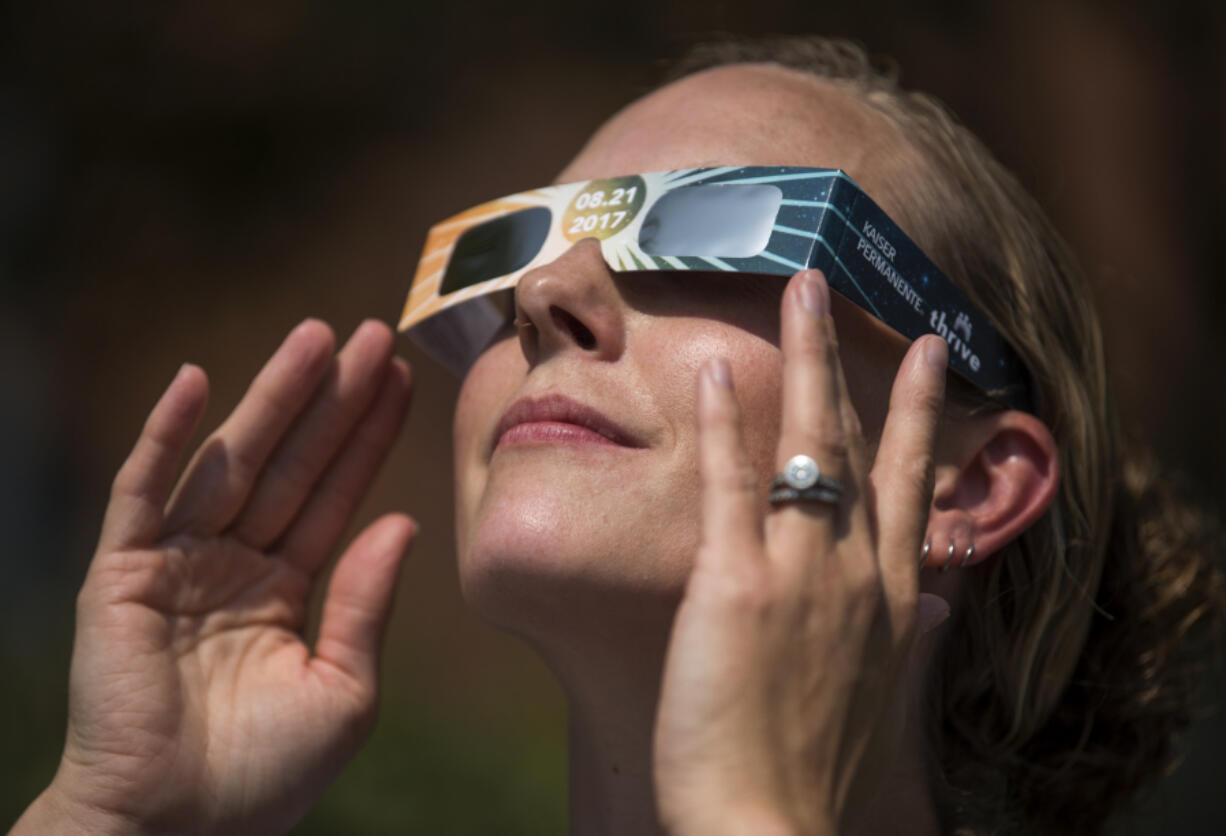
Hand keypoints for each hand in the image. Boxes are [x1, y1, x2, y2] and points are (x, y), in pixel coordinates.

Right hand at [19, 320, 414, 834]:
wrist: (176, 832)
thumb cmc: (261, 777)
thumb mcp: (343, 688)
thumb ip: (368, 602)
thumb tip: (404, 520)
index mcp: (284, 590)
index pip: (335, 495)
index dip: (366, 440)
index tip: (403, 382)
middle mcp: (233, 565)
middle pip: (293, 464)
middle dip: (332, 401)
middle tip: (374, 335)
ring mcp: (178, 563)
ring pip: (232, 463)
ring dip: (270, 399)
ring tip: (316, 339)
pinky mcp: (123, 573)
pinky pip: (143, 493)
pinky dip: (165, 437)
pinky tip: (197, 382)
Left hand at [653, 270, 949, 835]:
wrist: (773, 829)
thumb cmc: (818, 773)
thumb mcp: (885, 702)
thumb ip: (913, 642)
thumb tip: (941, 605)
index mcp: (895, 601)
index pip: (914, 484)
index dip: (920, 413)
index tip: (929, 354)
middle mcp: (858, 573)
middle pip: (862, 443)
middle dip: (849, 359)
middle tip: (833, 285)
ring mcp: (801, 573)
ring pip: (808, 444)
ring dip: (799, 359)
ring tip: (794, 293)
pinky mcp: (736, 585)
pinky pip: (729, 486)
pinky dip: (719, 425)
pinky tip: (707, 370)